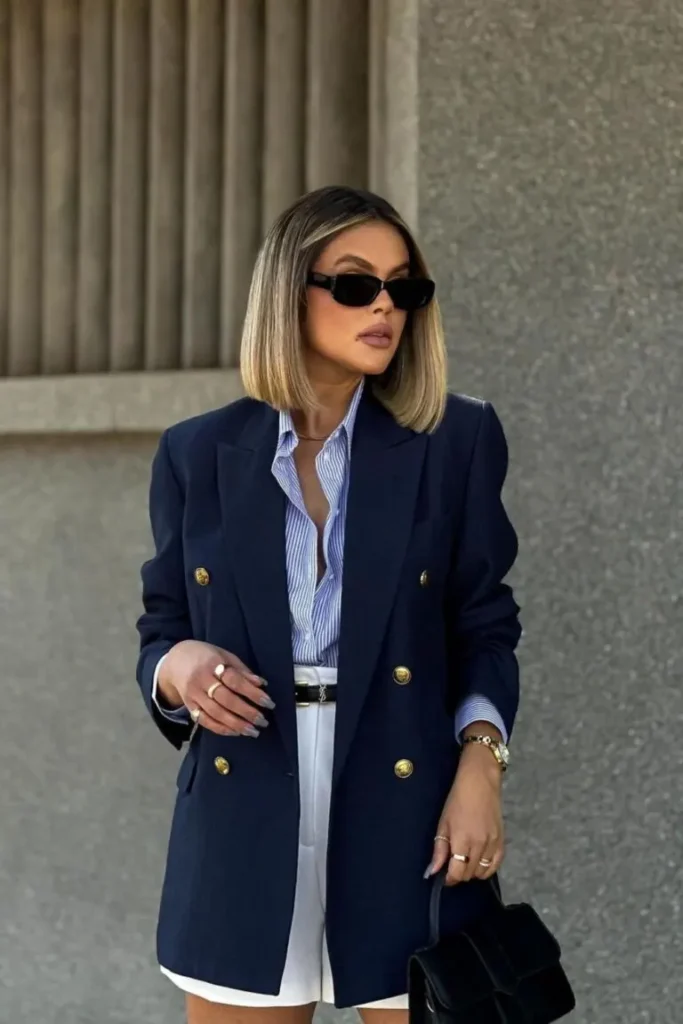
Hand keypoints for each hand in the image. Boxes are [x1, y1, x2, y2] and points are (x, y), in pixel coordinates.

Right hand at [158, 640, 274, 738]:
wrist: (175, 660)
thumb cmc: (206, 656)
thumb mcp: (224, 655)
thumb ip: (242, 670)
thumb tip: (262, 684)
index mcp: (212, 663)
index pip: (235, 680)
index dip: (253, 693)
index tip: (269, 702)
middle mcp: (201, 680)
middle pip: (226, 699)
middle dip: (246, 712)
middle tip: (263, 721)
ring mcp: (193, 695)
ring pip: (215, 713)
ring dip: (236, 724)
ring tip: (253, 731)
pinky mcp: (189, 706)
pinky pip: (204, 721)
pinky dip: (220, 728)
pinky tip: (235, 732)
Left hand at [426, 744, 504, 884]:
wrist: (480, 782)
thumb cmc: (457, 800)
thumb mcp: (443, 823)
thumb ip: (439, 849)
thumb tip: (433, 871)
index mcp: (463, 840)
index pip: (458, 873)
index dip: (449, 878)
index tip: (444, 876)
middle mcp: (480, 845)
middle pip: (470, 874)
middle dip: (459, 874)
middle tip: (452, 865)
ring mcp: (493, 844)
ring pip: (483, 872)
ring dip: (472, 872)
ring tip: (465, 862)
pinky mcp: (502, 841)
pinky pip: (496, 864)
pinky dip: (487, 868)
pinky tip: (479, 863)